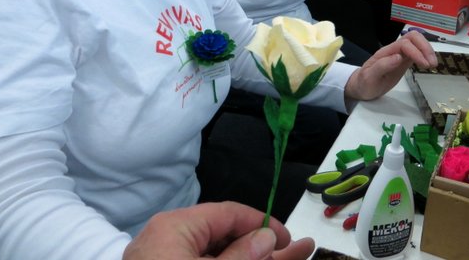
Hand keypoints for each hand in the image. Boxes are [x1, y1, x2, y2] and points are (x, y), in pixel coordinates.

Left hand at [123, 202, 314, 259]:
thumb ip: (241, 257)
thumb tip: (266, 237)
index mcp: (175, 227)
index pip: (227, 213)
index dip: (262, 224)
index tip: (289, 240)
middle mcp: (168, 239)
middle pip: (224, 236)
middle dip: (262, 246)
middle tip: (300, 250)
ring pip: (215, 255)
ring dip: (249, 259)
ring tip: (290, 259)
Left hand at [343, 30, 436, 100]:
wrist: (360, 87)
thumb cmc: (364, 83)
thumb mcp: (369, 77)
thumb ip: (382, 66)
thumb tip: (399, 57)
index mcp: (386, 52)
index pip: (405, 44)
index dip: (416, 51)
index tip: (424, 64)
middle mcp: (394, 50)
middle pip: (413, 37)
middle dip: (425, 47)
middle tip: (432, 63)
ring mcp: (400, 54)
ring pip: (416, 43)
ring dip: (427, 50)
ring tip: (433, 64)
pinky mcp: (404, 61)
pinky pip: (416, 52)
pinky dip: (425, 55)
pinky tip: (429, 64)